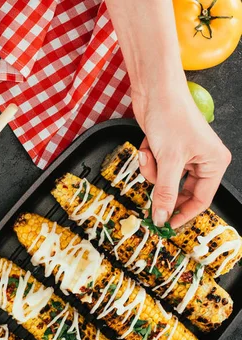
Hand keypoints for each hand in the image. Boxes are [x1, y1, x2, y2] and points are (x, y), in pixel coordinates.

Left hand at [132, 84, 230, 228]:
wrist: (154, 90)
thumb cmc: (170, 117)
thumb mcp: (168, 161)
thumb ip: (165, 193)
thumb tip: (162, 218)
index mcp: (214, 163)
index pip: (200, 200)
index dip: (182, 214)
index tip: (165, 225)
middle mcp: (202, 160)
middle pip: (179, 191)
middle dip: (161, 187)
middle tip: (149, 195)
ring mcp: (183, 155)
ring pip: (163, 180)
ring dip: (152, 169)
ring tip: (150, 152)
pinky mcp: (166, 149)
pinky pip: (155, 166)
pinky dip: (148, 158)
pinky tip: (148, 144)